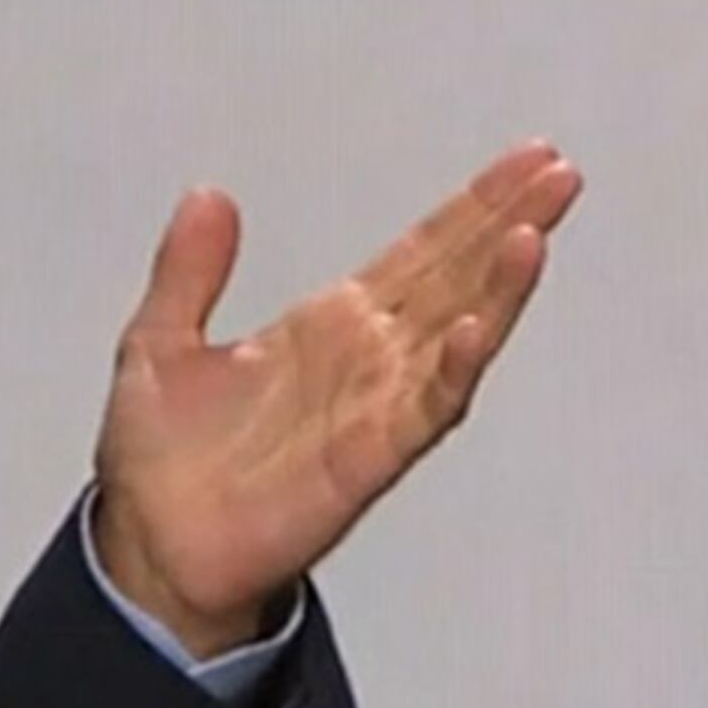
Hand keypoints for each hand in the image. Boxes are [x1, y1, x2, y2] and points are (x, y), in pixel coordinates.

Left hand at [90, 141, 585, 656]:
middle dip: (506, 226)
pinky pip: (420, 413)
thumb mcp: (160, 340)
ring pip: (453, 339)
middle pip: (454, 281)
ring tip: (533, 235)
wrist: (147, 546)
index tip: (528, 162)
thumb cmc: (162, 458)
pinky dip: (450, 372)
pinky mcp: (363, 461)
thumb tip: (210, 195)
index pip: (420, 254)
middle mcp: (366, 362)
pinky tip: (474, 328)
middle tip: (561, 173)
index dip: (471, 208)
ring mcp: (373, 410)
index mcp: (328, 327)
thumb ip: (190, 271)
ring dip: (495, 291)